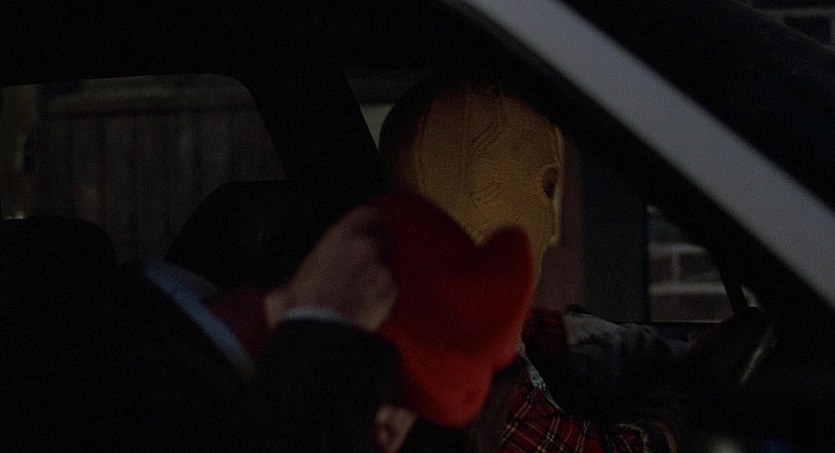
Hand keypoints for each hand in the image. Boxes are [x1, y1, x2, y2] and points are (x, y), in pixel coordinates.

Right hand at [266, 205, 396, 330]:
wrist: (322, 331)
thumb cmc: (302, 305)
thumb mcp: (292, 280)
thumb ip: (301, 272)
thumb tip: (281, 289)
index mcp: (341, 237)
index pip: (366, 213)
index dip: (369, 220)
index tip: (368, 226)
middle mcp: (365, 248)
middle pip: (384, 236)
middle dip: (377, 247)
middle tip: (364, 262)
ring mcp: (381, 269)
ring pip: (387, 264)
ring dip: (378, 273)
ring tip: (361, 290)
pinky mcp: (391, 291)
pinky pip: (391, 287)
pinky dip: (382, 293)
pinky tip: (368, 304)